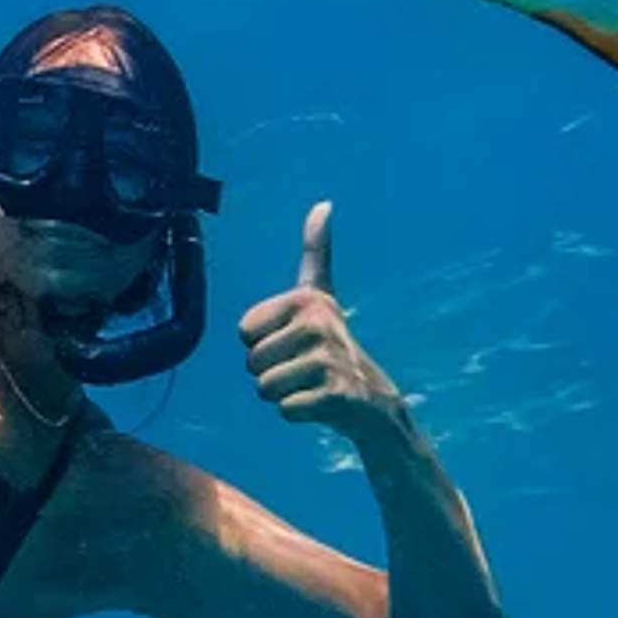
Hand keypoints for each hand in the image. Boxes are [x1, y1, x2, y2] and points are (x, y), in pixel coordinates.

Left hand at [242, 202, 411, 443]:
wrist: (374, 401)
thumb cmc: (333, 347)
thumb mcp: (321, 297)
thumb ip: (317, 252)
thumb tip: (324, 203)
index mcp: (306, 299)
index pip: (244, 332)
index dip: (262, 344)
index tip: (293, 341)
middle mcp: (319, 323)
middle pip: (251, 362)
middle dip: (271, 373)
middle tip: (304, 370)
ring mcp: (329, 359)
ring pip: (265, 387)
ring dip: (283, 395)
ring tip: (312, 386)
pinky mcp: (336, 395)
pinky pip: (285, 409)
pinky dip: (298, 413)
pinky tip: (321, 404)